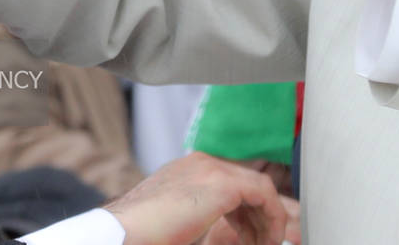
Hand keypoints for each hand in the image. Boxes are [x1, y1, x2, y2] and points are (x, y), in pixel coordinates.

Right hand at [106, 152, 287, 244]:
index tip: (247, 234)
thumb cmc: (142, 233)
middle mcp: (202, 162)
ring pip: (259, 188)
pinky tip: (270, 239)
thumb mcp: (174, 217)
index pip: (229, 182)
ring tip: (266, 244)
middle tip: (261, 242)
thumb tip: (211, 226)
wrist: (125, 232)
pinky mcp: (224, 183)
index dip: (243, 211)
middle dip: (257, 216)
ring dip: (267, 219)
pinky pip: (264, 194)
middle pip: (246, 183)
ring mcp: (213, 169)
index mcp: (188, 169)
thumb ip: (195, 213)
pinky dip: (272, 217)